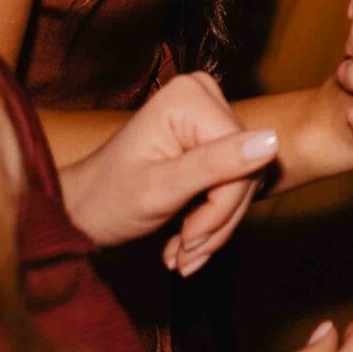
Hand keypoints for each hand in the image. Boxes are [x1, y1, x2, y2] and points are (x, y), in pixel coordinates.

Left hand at [58, 72, 277, 265]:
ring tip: (181, 254)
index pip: (242, 156)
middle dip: (217, 220)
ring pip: (242, 181)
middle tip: (185, 255)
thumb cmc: (107, 200)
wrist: (79, 214)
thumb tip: (272, 140)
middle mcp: (203, 96)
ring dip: (214, 225)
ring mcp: (207, 115)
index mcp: (190, 97)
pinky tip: (185, 241)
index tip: (190, 242)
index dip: (223, 206)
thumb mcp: (161, 188)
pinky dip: (211, 218)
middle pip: (245, 168)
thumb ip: (216, 164)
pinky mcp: (209, 138)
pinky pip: (232, 182)